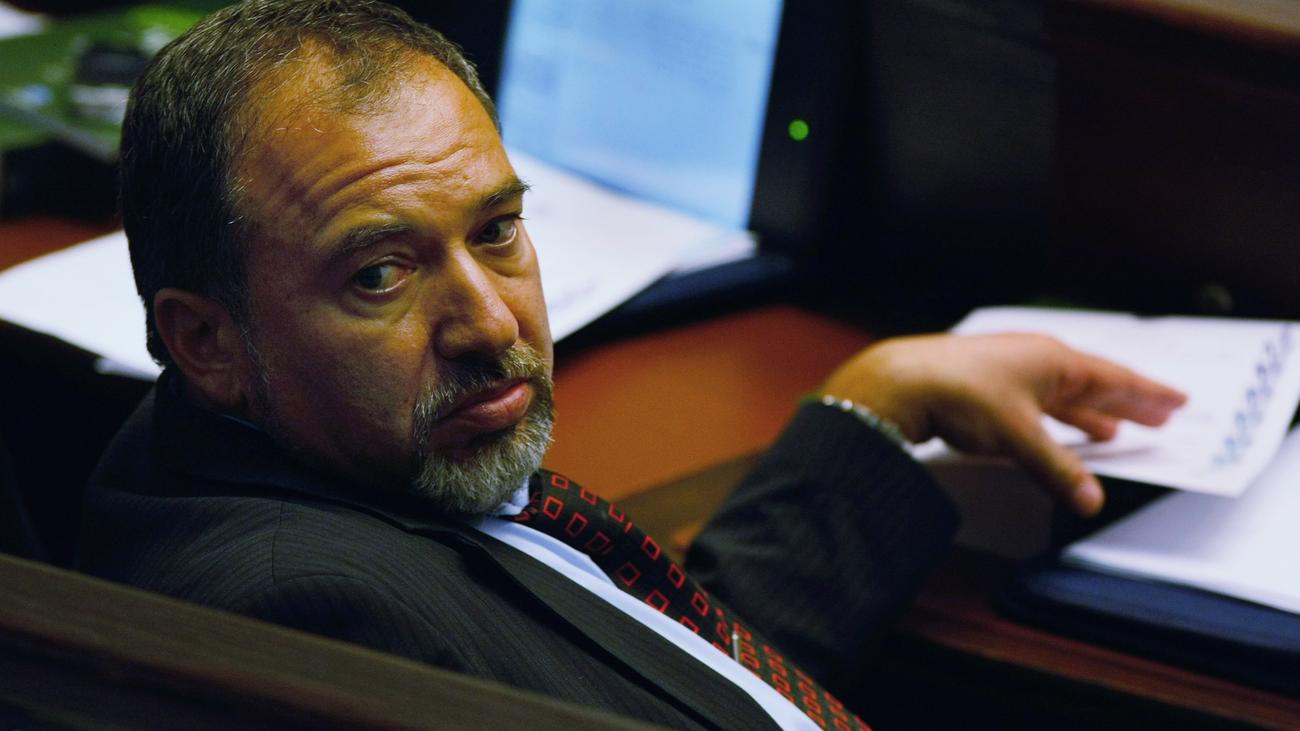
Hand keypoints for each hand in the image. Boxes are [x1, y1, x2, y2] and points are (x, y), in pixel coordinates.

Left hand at [820, 333, 1187, 515]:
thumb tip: (1091, 501)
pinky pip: (1035, 407)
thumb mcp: (1018, 436)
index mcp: (1054, 361)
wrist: (901, 381)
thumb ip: (1057, 469)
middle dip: (1126, 404)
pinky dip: (1054, 422)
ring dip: (1088, 415)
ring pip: (1062, 398)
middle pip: (1093, 386)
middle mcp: (1035, 361)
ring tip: (1112, 432)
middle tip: (1159, 418)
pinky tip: (1056, 434)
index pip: (1114, 378)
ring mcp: (1009, 373)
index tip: (1177, 400)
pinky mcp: (986, 390)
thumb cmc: (960, 393)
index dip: (1148, 394)